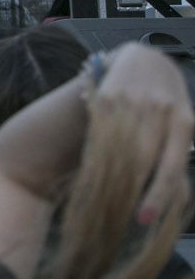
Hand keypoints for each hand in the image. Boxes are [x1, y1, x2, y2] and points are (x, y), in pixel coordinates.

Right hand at [93, 44, 193, 226]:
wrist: (146, 58)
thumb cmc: (168, 101)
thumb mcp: (183, 125)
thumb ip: (177, 157)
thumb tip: (178, 201)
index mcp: (184, 121)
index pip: (170, 167)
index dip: (157, 196)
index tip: (143, 220)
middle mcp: (159, 110)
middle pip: (142, 161)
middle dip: (133, 192)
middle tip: (124, 217)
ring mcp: (131, 101)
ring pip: (118, 148)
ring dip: (112, 177)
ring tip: (108, 198)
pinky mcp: (106, 95)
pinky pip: (99, 132)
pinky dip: (94, 153)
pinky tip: (93, 169)